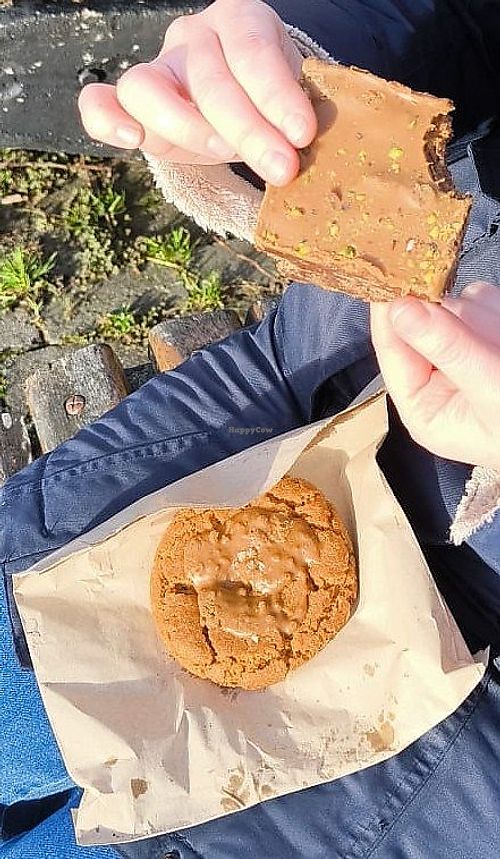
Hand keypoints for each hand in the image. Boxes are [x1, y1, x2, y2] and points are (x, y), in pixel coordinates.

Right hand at [77, 0, 316, 184]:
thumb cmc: (271, 100)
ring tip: (224, 156)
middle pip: (209, 80)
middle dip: (248, 130)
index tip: (303, 133)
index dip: (277, 95)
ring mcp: (158, 67)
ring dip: (188, 130)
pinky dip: (106, 119)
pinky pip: (100, 103)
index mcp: (241, 20)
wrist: (242, 100)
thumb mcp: (292, 98)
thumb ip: (294, 118)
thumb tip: (303, 150)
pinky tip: (131, 137)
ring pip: (149, 89)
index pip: (253, 52)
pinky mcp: (131, 104)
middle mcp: (194, 37)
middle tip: (280, 167)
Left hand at [370, 282, 499, 469]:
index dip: (389, 310)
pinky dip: (497, 314)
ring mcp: (464, 354)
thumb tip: (399, 308)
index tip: (390, 269)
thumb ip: (447, 348)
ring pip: (456, 307)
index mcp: (422, 405)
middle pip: (423, 321)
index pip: (391, 349)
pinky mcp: (489, 335)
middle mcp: (436, 378)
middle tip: (482, 339)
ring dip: (483, 319)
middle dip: (456, 320)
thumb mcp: (490, 390)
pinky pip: (484, 302)